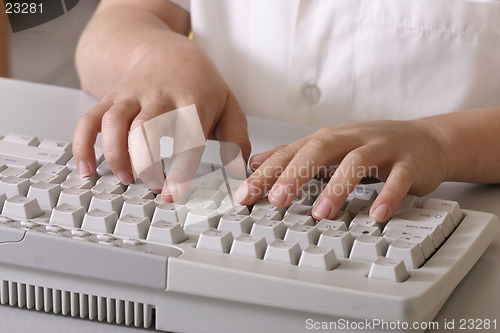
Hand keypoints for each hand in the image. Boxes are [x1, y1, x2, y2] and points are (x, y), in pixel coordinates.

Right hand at [73, 36, 250, 199]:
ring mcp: (132, 96)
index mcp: (193, 102)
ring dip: (115, 154)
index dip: (180, 169)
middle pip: (146, 130)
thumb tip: (240, 173)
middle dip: (146, 164)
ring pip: (115, 122)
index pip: (187, 138)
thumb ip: (237, 140)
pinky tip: (86, 168)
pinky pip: (90, 119)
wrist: (169, 51)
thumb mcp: (228, 107)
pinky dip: (83, 144)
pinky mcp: (112, 99)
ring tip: (124, 179)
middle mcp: (160, 98)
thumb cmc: (201, 85)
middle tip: (152, 188)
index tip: (173, 195)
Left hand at [234, 119, 448, 221]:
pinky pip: (398, 179)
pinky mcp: (409, 163)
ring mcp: (381, 148)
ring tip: (321, 213)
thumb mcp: (329, 148)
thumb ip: (293, 155)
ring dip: (337, 187)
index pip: (291, 152)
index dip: (266, 172)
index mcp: (329, 138)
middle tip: (276, 200)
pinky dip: (387, 196)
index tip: (245, 195)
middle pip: (319, 149)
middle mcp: (352, 139)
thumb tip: (255, 162)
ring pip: (357, 163)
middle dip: (295, 174)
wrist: (425, 141)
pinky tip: (376, 215)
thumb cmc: (371, 147)